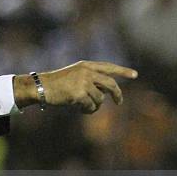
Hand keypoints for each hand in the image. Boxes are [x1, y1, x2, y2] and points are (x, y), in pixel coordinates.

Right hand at [13, 61, 137, 113]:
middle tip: (119, 102)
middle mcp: (87, 72)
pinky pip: (91, 106)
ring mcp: (83, 82)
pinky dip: (88, 110)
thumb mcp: (74, 75)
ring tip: (85, 106)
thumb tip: (106, 93)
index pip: (109, 67)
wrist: (41, 86)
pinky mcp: (79, 94)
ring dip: (95, 105)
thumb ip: (90, 80)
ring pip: (100, 98)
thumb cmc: (56, 83)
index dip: (122, 71)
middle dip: (117, 94)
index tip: (135, 75)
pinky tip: (80, 109)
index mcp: (86, 65)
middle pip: (110, 84)